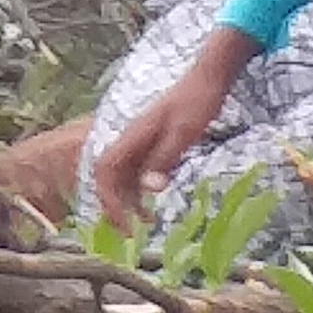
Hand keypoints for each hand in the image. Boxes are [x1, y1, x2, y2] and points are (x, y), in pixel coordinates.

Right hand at [89, 40, 251, 226]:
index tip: (125, 224)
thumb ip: (165, 159)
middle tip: (131, 232)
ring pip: (122, 175)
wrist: (207, 79)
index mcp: (133, 136)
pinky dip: (140, 189)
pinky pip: (137, 170)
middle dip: (115, 205)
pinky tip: (155, 199)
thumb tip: (149, 190)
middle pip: (108, 176)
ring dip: (128, 200)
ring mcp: (141, 141)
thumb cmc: (196, 103)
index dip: (109, 199)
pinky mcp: (153, 142)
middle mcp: (131, 139)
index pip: (105, 170)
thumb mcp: (184, 132)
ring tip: (147, 222)